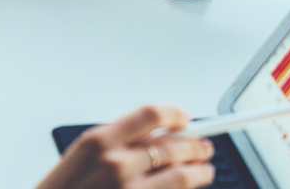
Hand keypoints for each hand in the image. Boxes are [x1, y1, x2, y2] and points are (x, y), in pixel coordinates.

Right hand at [36, 105, 215, 188]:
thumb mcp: (84, 154)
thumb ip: (119, 141)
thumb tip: (157, 134)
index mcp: (100, 140)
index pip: (152, 115)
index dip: (175, 114)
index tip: (184, 119)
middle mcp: (116, 164)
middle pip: (172, 146)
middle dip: (195, 145)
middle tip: (204, 147)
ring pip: (180, 176)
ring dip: (199, 171)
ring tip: (205, 170)